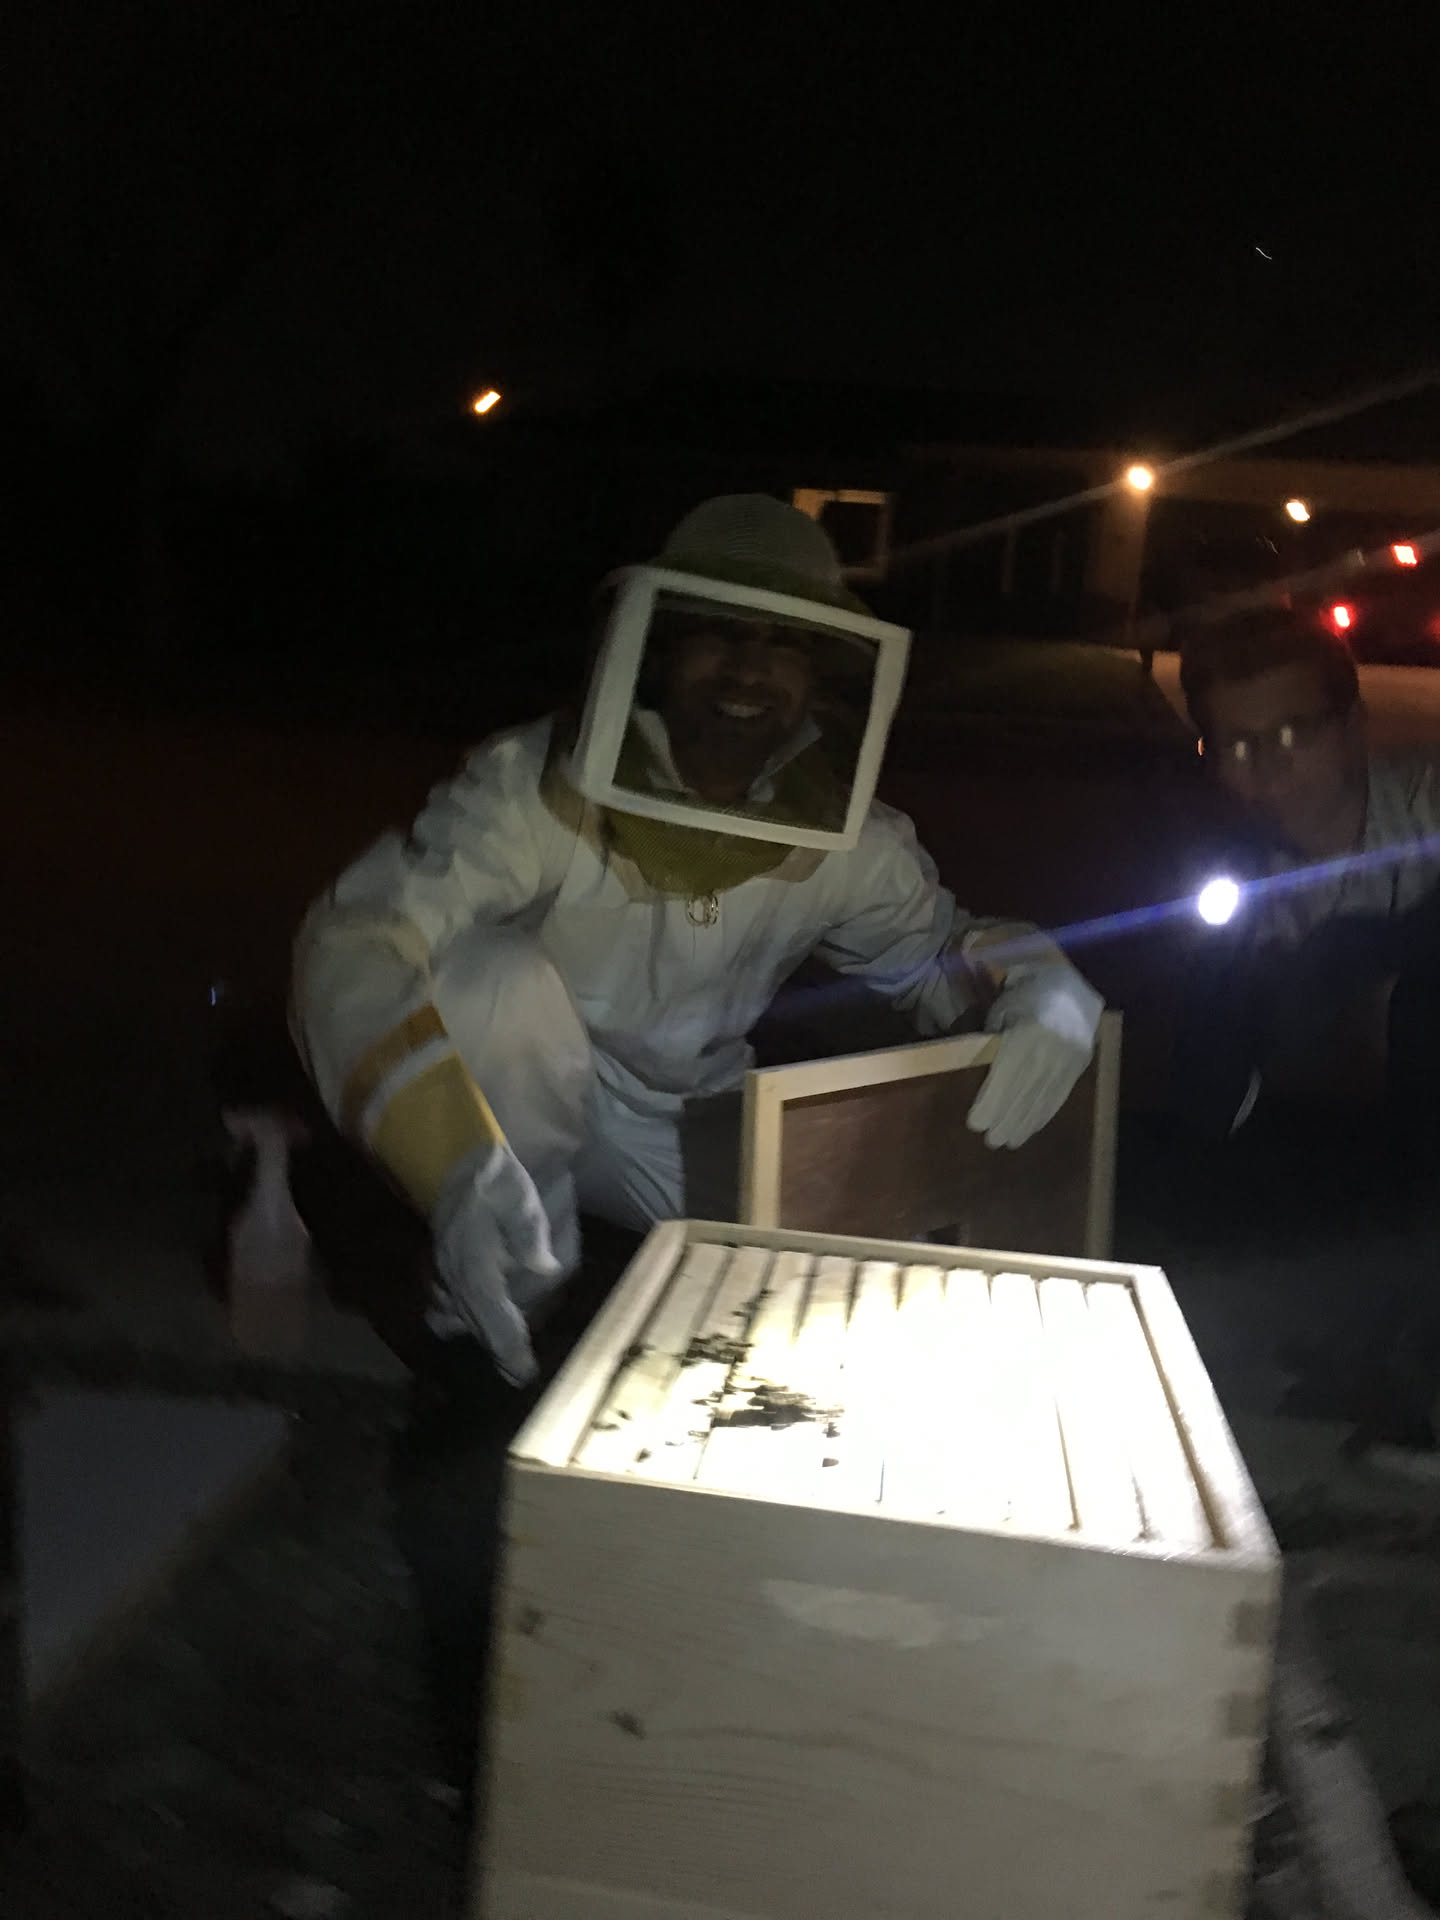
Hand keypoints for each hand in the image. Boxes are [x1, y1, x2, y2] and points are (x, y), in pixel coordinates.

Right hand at [425, 1143, 562, 1384]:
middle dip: (497, 1349)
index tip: (524, 1374)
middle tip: (518, 1371)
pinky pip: (445, 1306)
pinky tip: (480, 1319)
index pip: (495, 1319)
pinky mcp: (440, 1266)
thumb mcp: (519, 1199)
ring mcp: (443, 1274)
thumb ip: (530, 1234)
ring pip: (458, 1320)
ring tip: (504, 1349)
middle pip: (477, 1327)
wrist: (455, 1161)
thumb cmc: (495, 1181)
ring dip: (481, 1334)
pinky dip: (463, 1318)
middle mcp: (455, 1278)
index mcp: (476, 1267)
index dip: (511, 1350)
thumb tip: (546, 1269)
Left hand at [966, 973, 1099, 1149]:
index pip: (1005, 1078)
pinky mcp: (1080, 1064)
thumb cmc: (1023, 996)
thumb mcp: (1001, 1013)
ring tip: (1010, 1141)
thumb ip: (994, 1044)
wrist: (1069, 985)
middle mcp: (1050, 1049)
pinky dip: (1044, 1114)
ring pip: (1043, 1098)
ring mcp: (1069, 1058)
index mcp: (1026, 1034)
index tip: (975, 1124)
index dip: (990, 1104)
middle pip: (1024, 1093)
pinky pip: (1060, 1094)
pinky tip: (1032, 1127)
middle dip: (1006, 1120)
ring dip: (1025, 1123)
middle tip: (991, 1141)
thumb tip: (984, 1078)